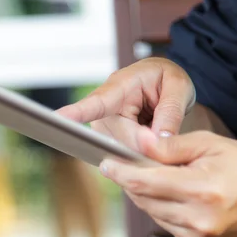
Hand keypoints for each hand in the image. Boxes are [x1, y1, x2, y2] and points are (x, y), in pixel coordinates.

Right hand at [57, 58, 194, 148]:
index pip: (97, 101)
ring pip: (122, 151)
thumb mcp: (179, 87)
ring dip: (145, 150)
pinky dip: (142, 154)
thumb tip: (160, 139)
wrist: (163, 86)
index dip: (78, 112)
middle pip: (119, 138)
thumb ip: (171, 112)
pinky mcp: (109, 140)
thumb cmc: (167, 80)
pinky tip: (154, 145)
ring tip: (162, 133)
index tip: (57, 118)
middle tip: (169, 136)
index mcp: (121, 86)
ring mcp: (105, 126)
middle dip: (145, 144)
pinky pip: (125, 155)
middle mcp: (106, 108)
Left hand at [99, 127, 236, 236]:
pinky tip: (177, 195)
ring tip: (159, 176)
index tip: (105, 163)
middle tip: (125, 164)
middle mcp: (199, 219)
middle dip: (131, 181)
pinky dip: (162, 209)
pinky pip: (165, 224)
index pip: (145, 182)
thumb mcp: (209, 144)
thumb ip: (170, 146)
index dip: (120, 172)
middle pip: (143, 199)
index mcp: (202, 190)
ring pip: (151, 213)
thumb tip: (138, 142)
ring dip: (146, 195)